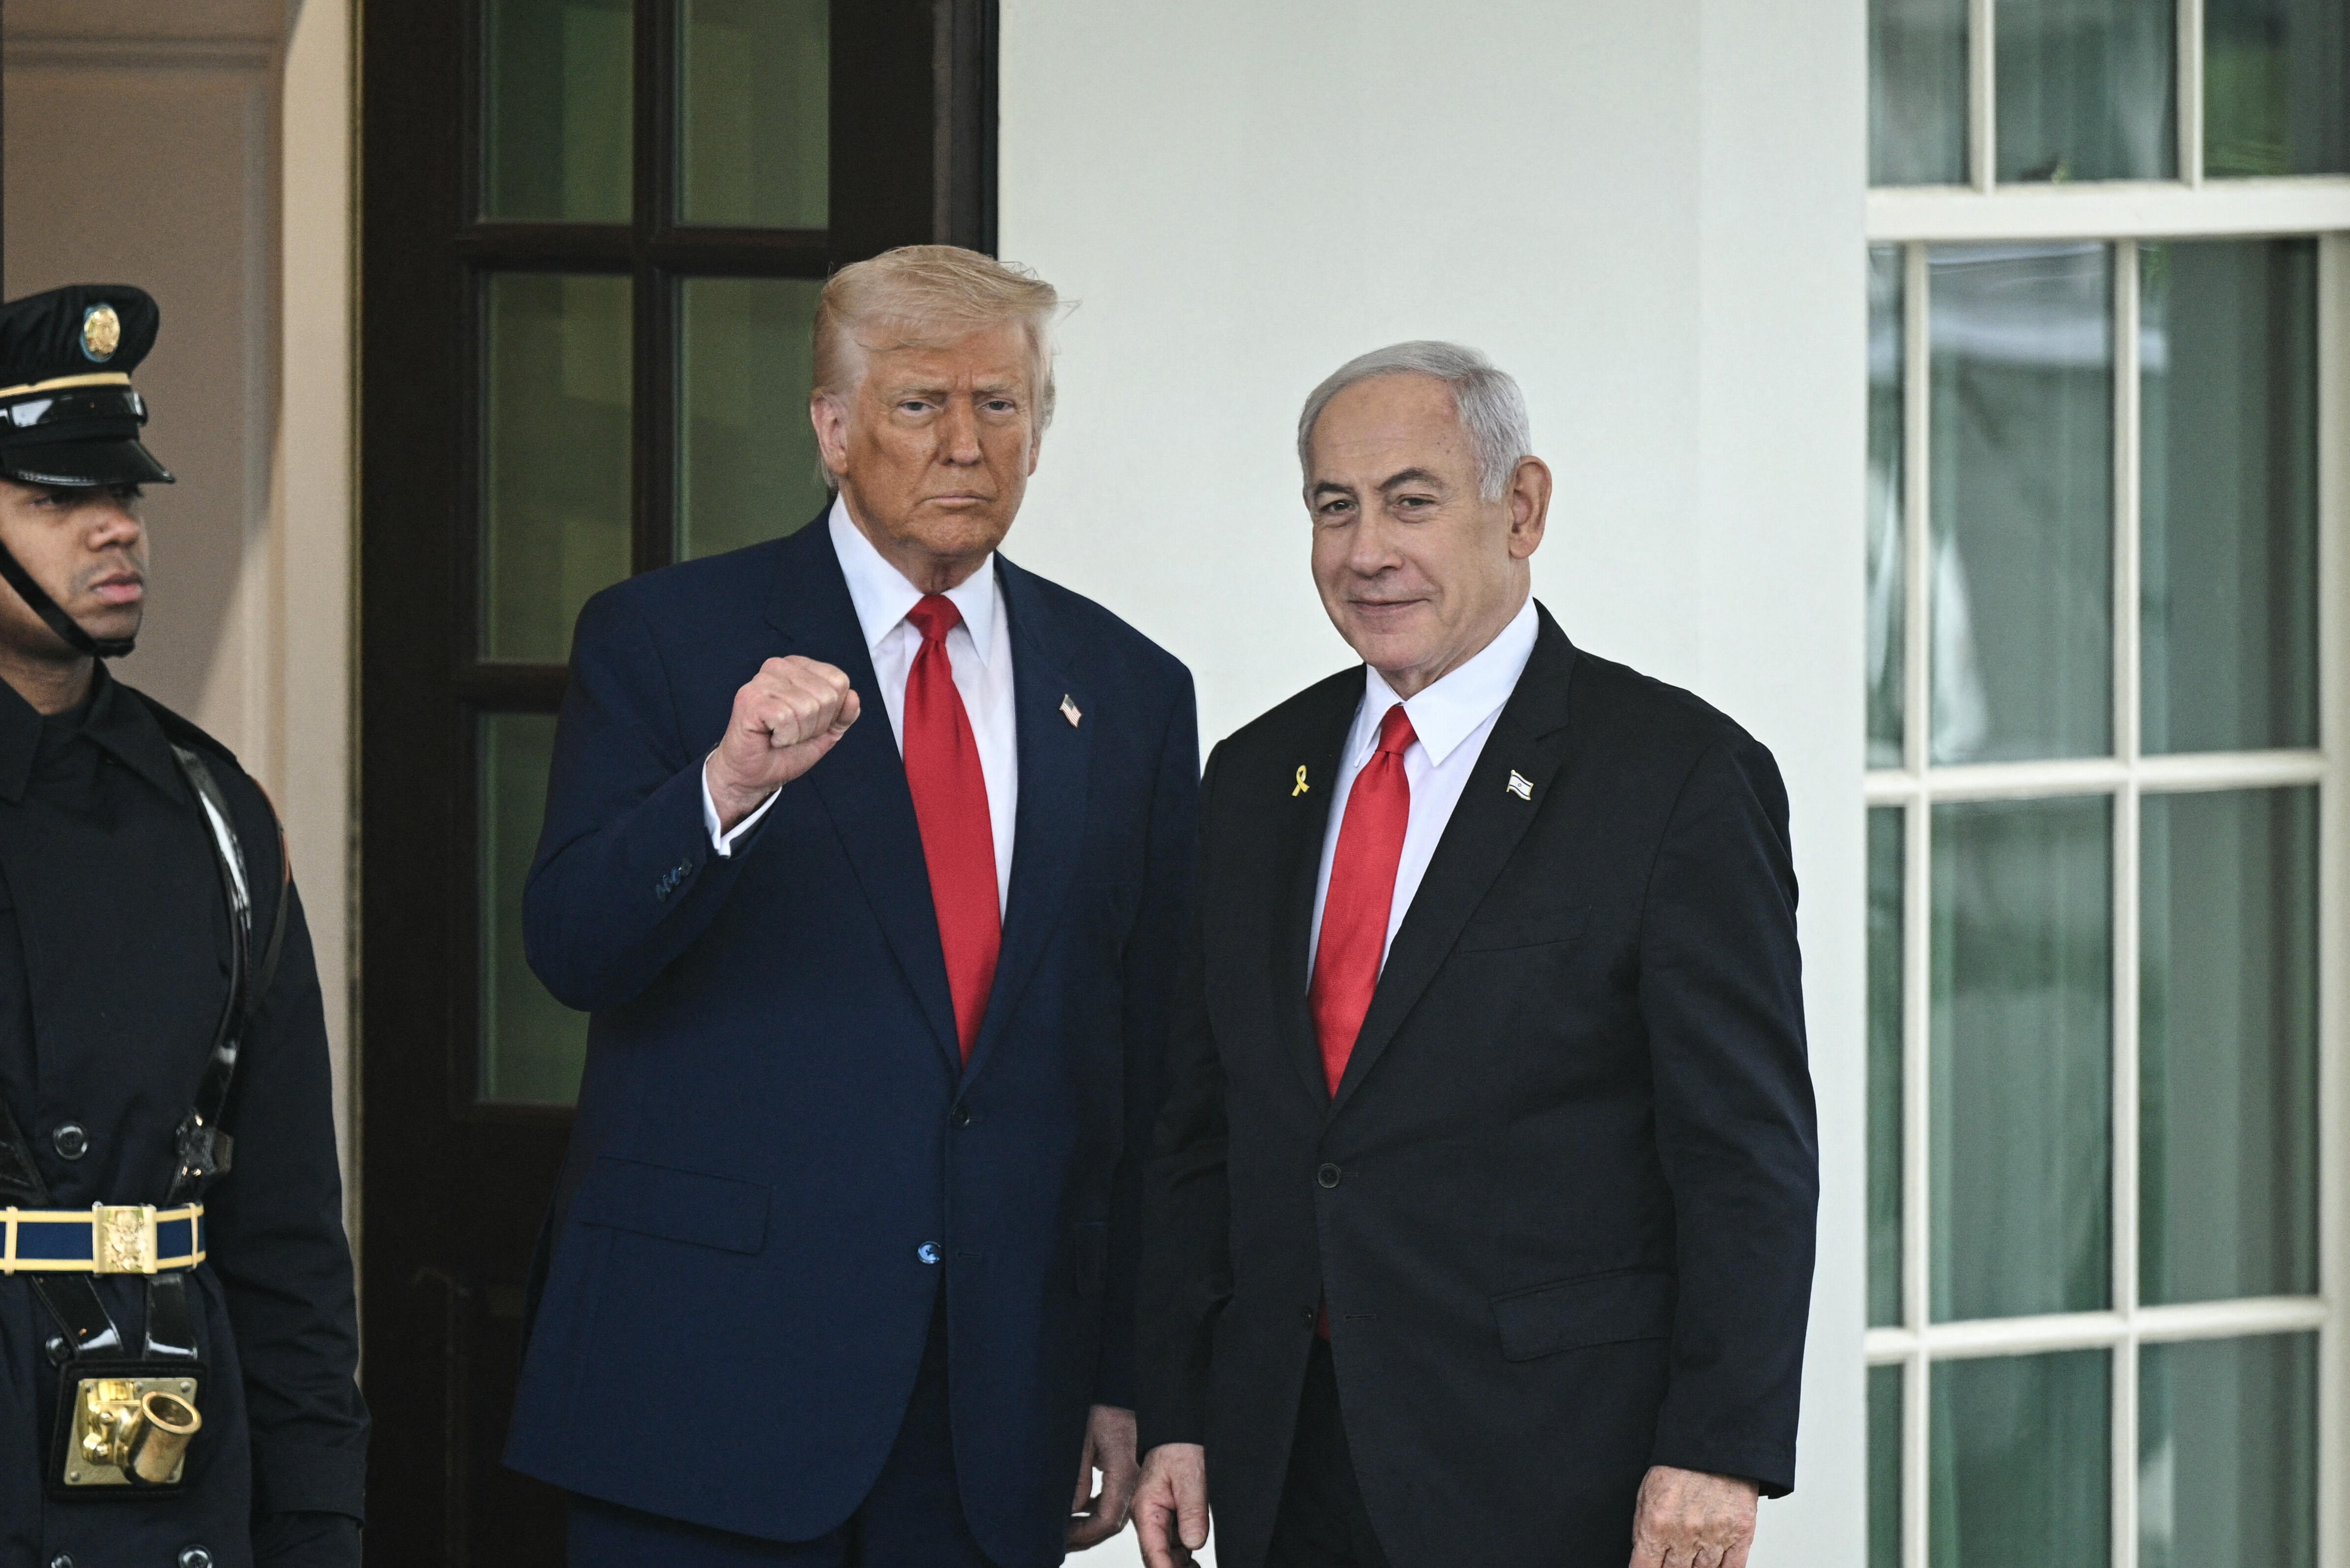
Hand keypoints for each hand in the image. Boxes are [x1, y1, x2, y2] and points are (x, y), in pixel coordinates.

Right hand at [706, 656, 859, 829]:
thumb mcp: (826, 732)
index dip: (831, 713)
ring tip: (780, 735)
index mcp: (799, 667)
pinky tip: (770, 737)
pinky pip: (786, 717)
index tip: (808, 724)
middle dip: (815, 725)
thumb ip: (843, 715)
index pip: (839, 681)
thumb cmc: (786, 750)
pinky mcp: (749, 698)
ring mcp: (762, 680)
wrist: (755, 775)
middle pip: (826, 695)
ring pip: (807, 707)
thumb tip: (853, 696)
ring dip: (799, 733)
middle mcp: (779, 666)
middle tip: (792, 732)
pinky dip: (784, 737)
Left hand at [1068, 1404, 1139, 1549]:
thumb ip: (1077, 1480)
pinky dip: (1097, 1509)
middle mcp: (1134, 1477)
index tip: (1061, 1538)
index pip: (1107, 1520)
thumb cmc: (1099, 1407)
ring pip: (1115, 1512)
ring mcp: (1133, 1473)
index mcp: (1124, 1472)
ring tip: (1066, 1530)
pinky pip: (1115, 1498)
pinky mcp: (1128, 1467)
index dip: (1083, 1534)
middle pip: (1113, 1522)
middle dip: (1086, 1536)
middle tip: (1060, 1541)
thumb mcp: (1081, 1442)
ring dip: (1090, 1525)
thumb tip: (1071, 1511)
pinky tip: (1080, 1509)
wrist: (1115, 1384)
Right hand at [1133, 1442, 1209, 1567]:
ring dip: (1181, 1563)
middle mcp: (1150, 1517)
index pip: (1154, 1551)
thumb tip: (1194, 1543)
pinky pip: (1177, 1541)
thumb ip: (1192, 1511)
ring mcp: (1160, 1517)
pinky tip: (1195, 1562)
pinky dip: (1185, 1554)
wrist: (1178, 1431)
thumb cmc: (1178, 1447)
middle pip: (1159, 1556)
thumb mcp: (1189, 1476)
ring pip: (1169, 1552)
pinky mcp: (1172, 1515)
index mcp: (1146, 1509)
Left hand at [1627, 1464, 1760, 1567]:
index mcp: (1656, 1524)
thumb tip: (1644, 1558)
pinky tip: (1715, 1566)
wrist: (1716, 1443)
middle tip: (1673, 1562)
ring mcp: (1714, 1536)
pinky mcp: (1740, 1533)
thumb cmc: (1679, 1466)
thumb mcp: (1647, 1494)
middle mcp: (1684, 1534)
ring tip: (1692, 1560)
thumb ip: (1643, 1530)